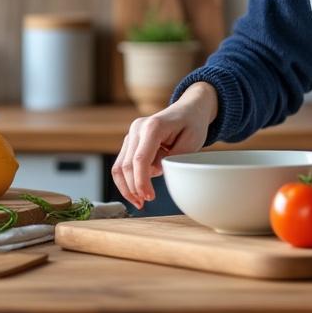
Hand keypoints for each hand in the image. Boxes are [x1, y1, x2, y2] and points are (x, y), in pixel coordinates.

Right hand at [111, 82, 217, 208]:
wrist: (189, 109)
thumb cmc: (192, 125)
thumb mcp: (192, 142)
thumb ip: (172, 158)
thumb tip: (152, 172)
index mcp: (153, 126)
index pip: (140, 159)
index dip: (141, 182)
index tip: (149, 197)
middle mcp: (138, 128)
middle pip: (126, 165)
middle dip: (133, 188)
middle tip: (145, 203)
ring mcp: (132, 134)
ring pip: (119, 166)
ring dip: (126, 187)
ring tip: (139, 202)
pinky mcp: (130, 141)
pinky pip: (122, 164)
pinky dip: (126, 180)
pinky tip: (137, 192)